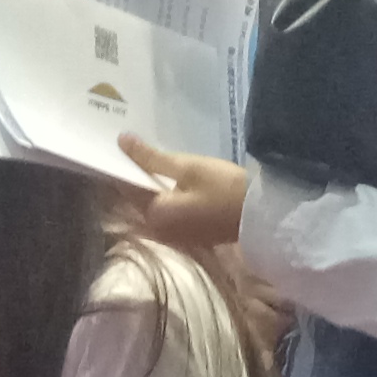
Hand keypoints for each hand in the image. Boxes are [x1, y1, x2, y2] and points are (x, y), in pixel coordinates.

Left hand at [121, 135, 248, 247]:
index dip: (121, 164)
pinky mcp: (187, 235)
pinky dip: (163, 196)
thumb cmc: (223, 186)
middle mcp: (158, 230)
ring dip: (149, 185)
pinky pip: (166, 212)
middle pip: (137, 198)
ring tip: (147, 158)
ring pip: (152, 205)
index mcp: (153, 213)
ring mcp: (173, 236)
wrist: (260, 214)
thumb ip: (151, 157)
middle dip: (133, 174)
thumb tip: (121, 141)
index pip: (125, 185)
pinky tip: (168, 179)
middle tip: (131, 147)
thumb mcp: (187, 167)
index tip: (117, 144)